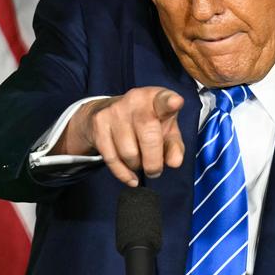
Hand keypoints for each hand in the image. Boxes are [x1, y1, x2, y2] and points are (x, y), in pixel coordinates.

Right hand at [54, 87, 184, 185]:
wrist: (107, 111)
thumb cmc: (146, 122)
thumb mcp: (166, 130)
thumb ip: (174, 146)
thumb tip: (174, 162)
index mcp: (156, 98)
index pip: (164, 100)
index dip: (170, 102)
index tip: (176, 102)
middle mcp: (135, 100)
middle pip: (148, 137)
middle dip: (153, 162)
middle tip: (154, 170)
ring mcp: (114, 111)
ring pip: (129, 153)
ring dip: (136, 166)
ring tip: (138, 161)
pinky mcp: (99, 124)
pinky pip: (112, 159)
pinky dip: (123, 173)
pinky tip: (130, 176)